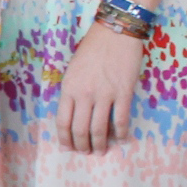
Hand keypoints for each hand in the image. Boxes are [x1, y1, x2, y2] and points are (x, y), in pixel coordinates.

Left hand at [56, 24, 145, 153]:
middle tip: (86, 153)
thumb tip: (75, 113)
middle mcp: (84, 95)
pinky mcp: (123, 93)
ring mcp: (104, 95)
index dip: (65, 139)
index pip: (63, 122)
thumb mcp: (73, 70)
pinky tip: (122, 139)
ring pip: (100, 129)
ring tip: (101, 151)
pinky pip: (121, 120)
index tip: (69, 148)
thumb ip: (72, 91)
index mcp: (68, 89)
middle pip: (80, 129)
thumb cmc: (92, 49)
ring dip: (100, 144)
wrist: (114, 33)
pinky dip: (121, 133)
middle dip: (82, 146)